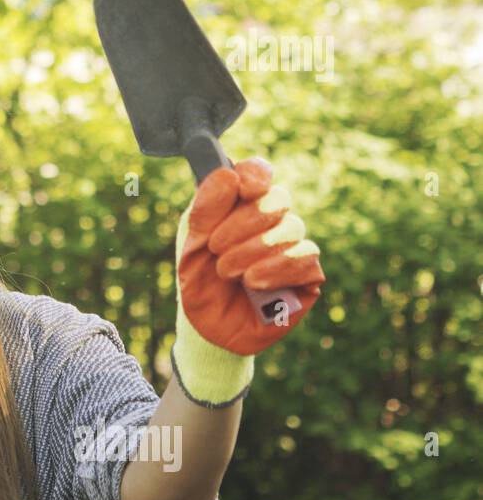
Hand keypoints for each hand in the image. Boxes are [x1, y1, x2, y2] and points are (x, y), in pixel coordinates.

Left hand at [171, 156, 325, 406]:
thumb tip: (229, 174)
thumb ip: (206, 208)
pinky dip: (277, 267)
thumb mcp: (192, 243)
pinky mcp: (308, 275)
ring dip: (255, 248)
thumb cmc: (198, 280)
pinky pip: (305, 257)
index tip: (243, 188)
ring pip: (292, 227)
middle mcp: (272, 220)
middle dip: (245, 221)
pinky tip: (253, 281)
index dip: (255, 175)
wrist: (205, 327)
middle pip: (278, 198)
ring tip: (227, 271)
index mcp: (241, 204)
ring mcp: (292, 246)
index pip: (258, 172)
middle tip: (215, 247)